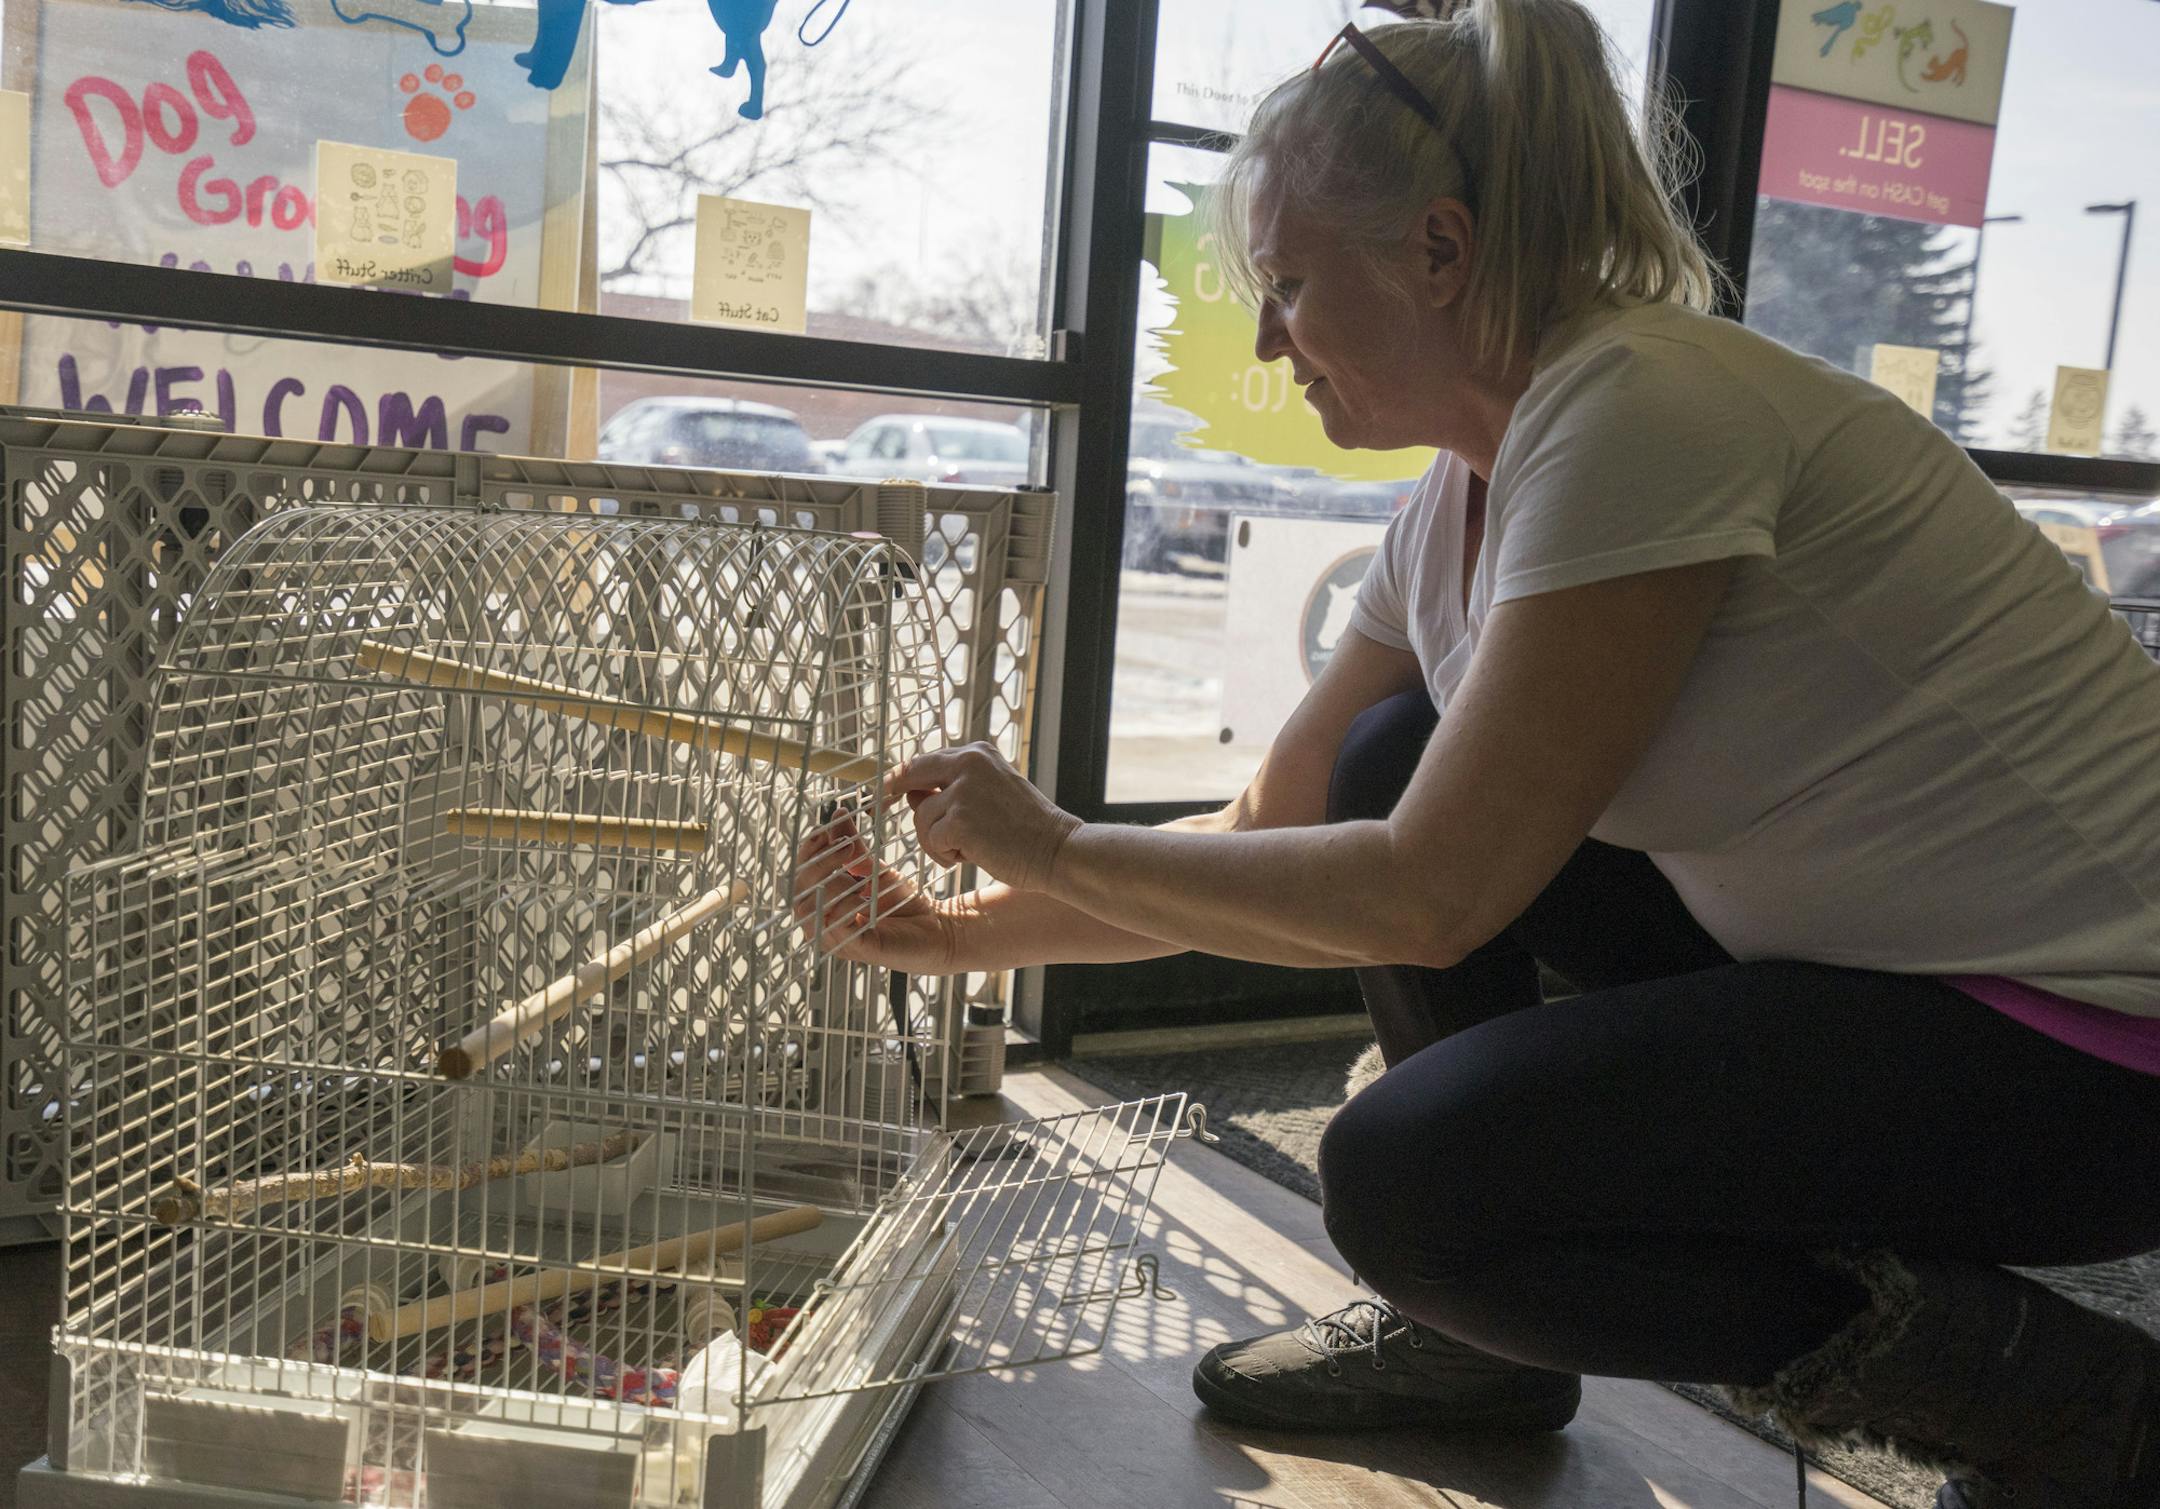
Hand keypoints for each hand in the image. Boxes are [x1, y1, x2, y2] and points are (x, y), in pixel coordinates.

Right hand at [791, 812, 960, 973]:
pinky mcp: (856, 950)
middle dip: (820, 864)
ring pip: (811, 912)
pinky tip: (862, 898)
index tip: (826, 829)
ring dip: (830, 887)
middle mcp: (823, 922)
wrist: (937, 927)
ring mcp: (837, 939)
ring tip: (854, 875)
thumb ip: (853, 847)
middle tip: (848, 848)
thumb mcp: (874, 869)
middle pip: (799, 892)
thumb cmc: (902, 902)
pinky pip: (836, 930)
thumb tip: (838, 813)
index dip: (808, 851)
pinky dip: (845, 909)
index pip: (800, 874)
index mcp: (822, 902)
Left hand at [886, 742, 1082, 891]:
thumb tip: (911, 794)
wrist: (1057, 850)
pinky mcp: (960, 820)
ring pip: (920, 816)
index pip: (925, 760)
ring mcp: (963, 791)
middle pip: (909, 774)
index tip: (886, 790)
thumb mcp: (990, 794)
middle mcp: (969, 764)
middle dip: (891, 793)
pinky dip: (946, 855)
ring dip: (935, 840)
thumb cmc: (1026, 829)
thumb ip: (954, 789)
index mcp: (977, 754)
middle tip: (878, 808)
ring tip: (967, 849)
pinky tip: (971, 857)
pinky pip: (931, 839)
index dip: (901, 777)